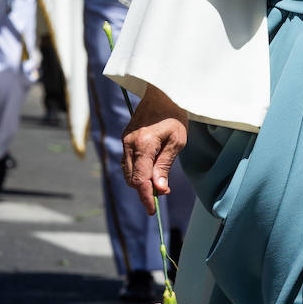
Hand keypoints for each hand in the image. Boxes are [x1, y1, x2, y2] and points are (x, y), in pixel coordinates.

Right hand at [121, 84, 188, 213]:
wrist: (162, 92)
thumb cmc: (174, 115)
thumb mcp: (177, 141)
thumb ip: (165, 166)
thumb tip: (158, 189)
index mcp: (143, 144)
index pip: (140, 180)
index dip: (146, 197)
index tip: (152, 211)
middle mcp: (129, 144)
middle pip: (131, 179)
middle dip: (145, 190)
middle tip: (163, 192)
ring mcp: (125, 141)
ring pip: (127, 172)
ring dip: (141, 181)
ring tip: (159, 182)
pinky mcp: (125, 138)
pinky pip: (128, 162)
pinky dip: (137, 171)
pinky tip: (151, 170)